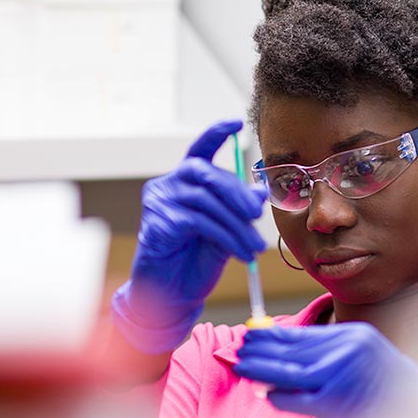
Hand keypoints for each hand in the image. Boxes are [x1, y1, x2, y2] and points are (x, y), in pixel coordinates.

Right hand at [112, 120, 267, 353]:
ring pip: (207, 202)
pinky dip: (225, 237)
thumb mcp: (226, 229)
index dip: (216, 134)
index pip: (200, 150)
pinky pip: (199, 222)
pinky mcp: (158, 221)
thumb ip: (239, 209)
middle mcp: (168, 184)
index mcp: (185, 181)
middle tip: (257, 217)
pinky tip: (239, 253)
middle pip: (207, 174)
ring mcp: (159, 201)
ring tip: (253, 247)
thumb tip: (260, 193)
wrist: (173, 294)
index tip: (235, 123)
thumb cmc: (196, 258)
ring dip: (236, 226)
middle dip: (237, 194)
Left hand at [234, 323, 417, 417]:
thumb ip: (329, 354)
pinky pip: (299, 399)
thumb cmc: (390, 389)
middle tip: (240, 348)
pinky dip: (281, 397)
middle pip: (294, 349)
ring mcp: (341, 375)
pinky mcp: (336, 401)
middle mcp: (348, 349)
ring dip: (263, 369)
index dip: (275, 335)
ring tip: (243, 366)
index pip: (305, 334)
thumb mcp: (364, 359)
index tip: (253, 334)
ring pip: (291, 371)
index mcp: (354, 336)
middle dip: (264, 350)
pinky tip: (268, 395)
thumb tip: (287, 354)